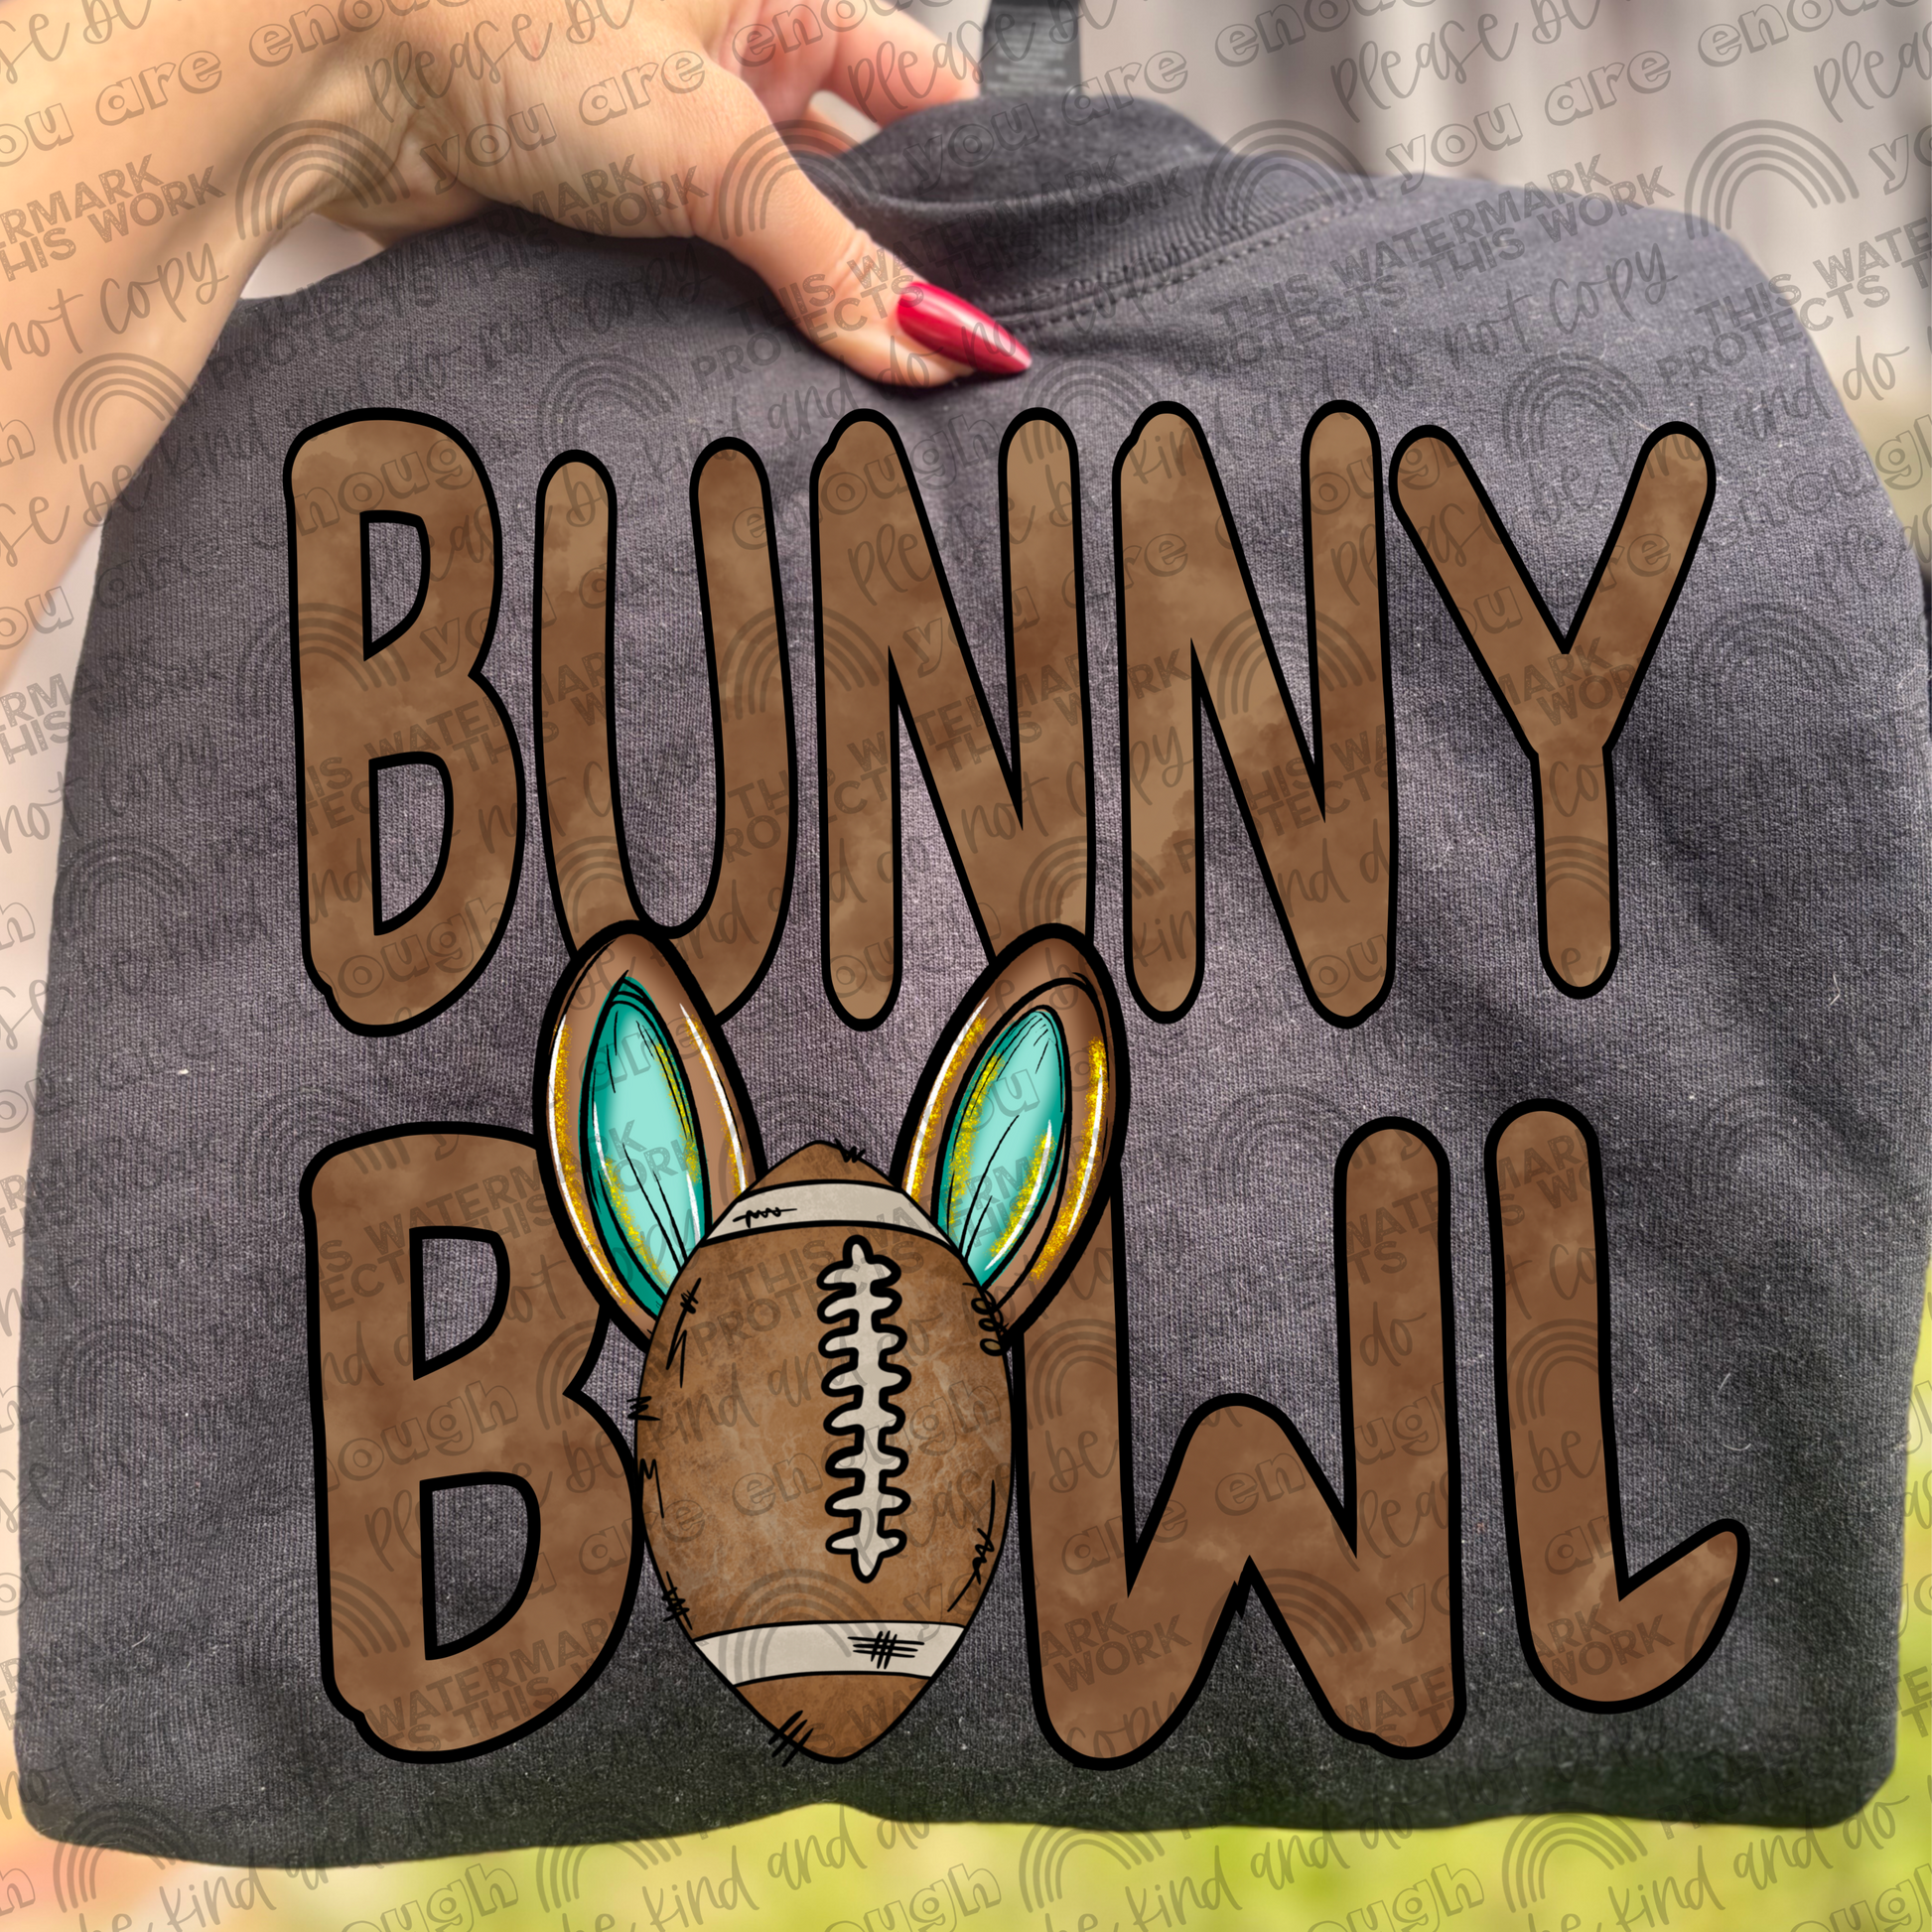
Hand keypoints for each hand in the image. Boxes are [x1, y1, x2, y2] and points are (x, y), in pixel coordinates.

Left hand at [313, 0, 1021, 384]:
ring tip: (868, 375)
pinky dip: (748, 322)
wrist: (340, 77)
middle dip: (895, 261)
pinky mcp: (625, 210)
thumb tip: (937, 343)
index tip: (1009, 278)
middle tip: (941, 351)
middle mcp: (738, 55)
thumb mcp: (714, 153)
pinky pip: (717, 274)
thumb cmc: (506, 31)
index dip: (973, 182)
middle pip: (861, 175)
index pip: (923, 88)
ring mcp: (680, 137)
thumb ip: (834, 262)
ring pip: (788, 236)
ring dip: (819, 304)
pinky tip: (780, 369)